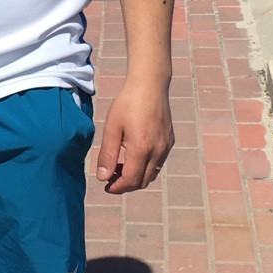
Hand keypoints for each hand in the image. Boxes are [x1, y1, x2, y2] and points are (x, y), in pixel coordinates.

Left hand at [95, 78, 173, 193]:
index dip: (117, 188)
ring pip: (152, 174)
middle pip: (143, 181)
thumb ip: (107, 154)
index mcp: (142, 149)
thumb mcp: (112, 128)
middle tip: (110, 178)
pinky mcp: (169, 141)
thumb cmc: (128, 103)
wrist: (150, 84)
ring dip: (136, 177)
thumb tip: (102, 177)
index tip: (106, 185)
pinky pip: (158, 163)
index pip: (130, 180)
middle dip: (125, 185)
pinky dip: (146, 167)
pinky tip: (133, 156)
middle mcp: (158, 151)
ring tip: (120, 167)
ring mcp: (166, 147)